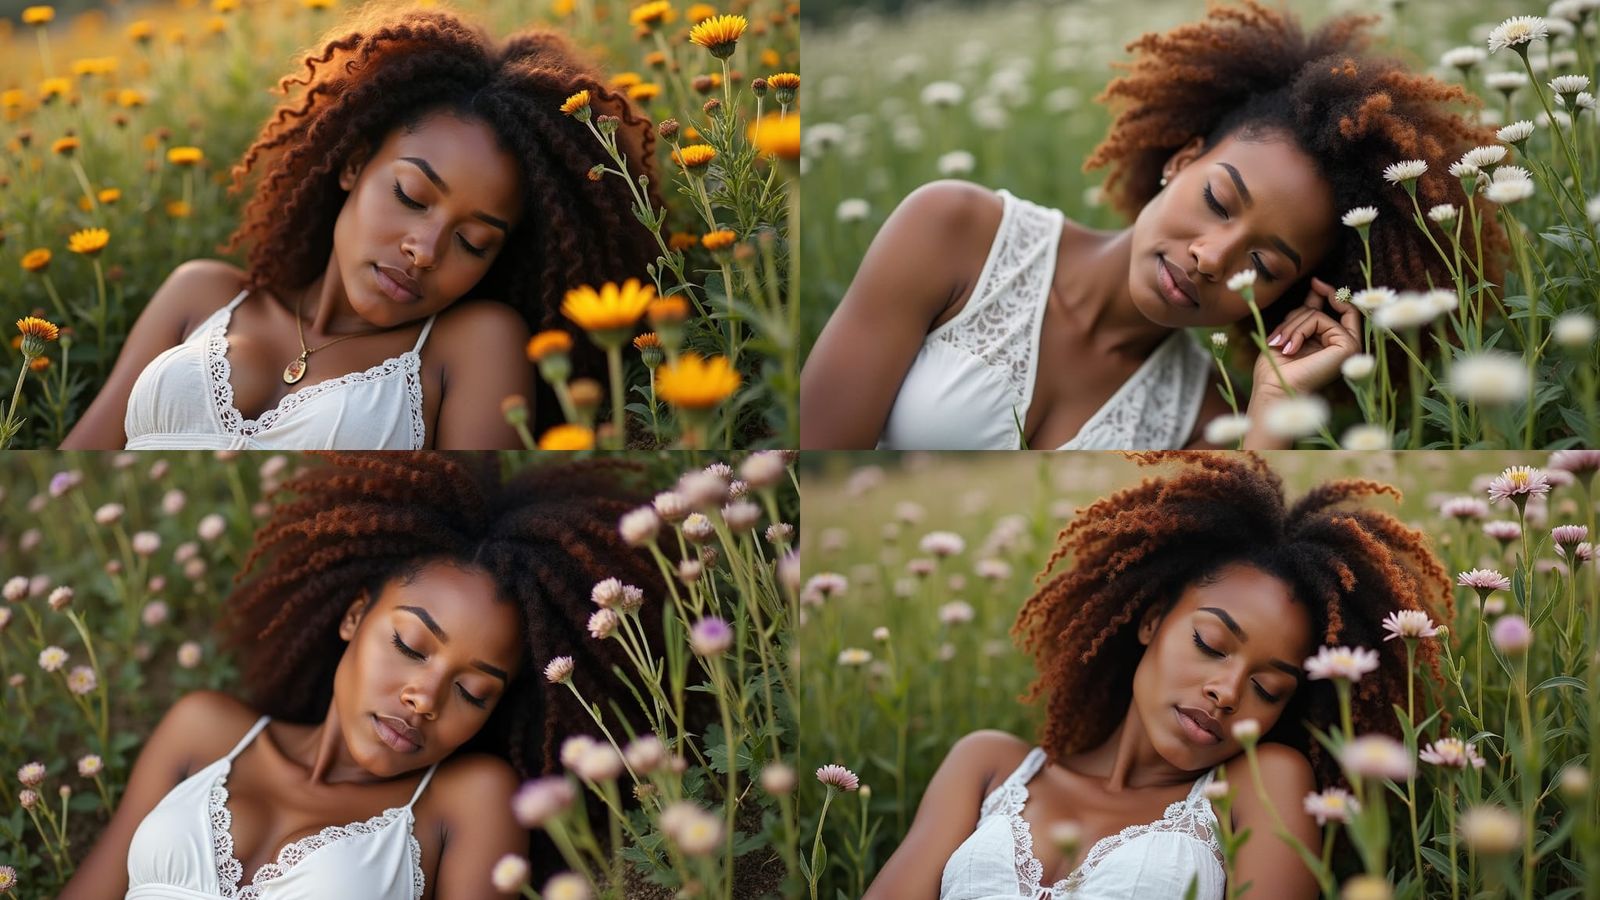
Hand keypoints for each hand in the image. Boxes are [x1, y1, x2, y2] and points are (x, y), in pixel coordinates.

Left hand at [1250, 277, 1360, 399]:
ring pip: (1319, 315)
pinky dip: (1300, 330)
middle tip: (1277, 338)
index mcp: (1333, 343)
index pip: (1336, 310)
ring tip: (1281, 345)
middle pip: (1324, 311)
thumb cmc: (1277, 368)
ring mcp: (1351, 346)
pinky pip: (1322, 320)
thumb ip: (1307, 312)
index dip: (1328, 293)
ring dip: (1293, 327)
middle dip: (1296, 318)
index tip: (1315, 281)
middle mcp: (1345, 345)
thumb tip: (1317, 284)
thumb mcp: (1291, 332)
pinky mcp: (1349, 346)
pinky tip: (1291, 349)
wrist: (1274, 389)